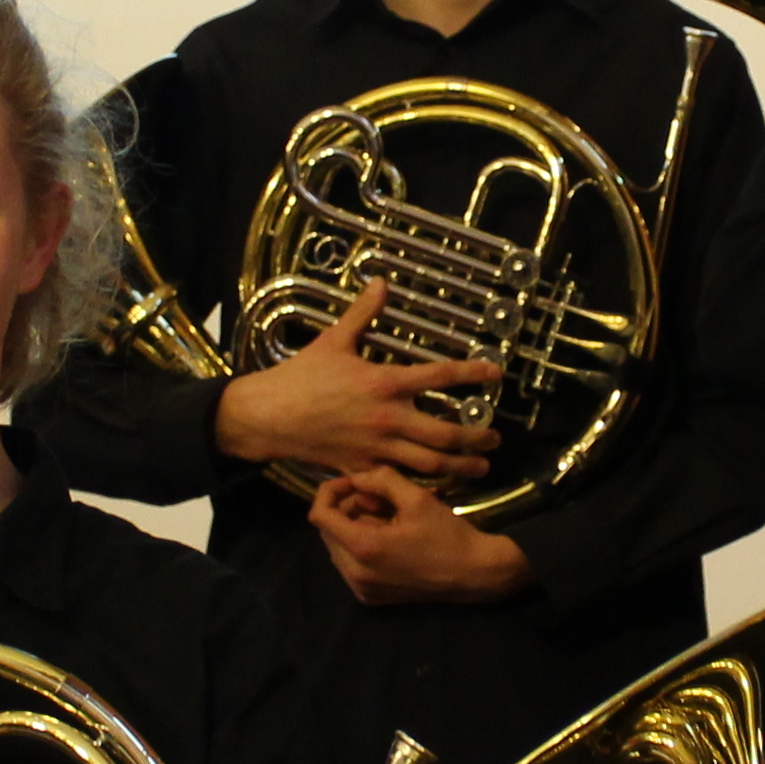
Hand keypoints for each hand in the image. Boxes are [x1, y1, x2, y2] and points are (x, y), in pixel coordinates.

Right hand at [214, 279, 504, 483]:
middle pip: (445, 432)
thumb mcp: (335, 340)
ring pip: (429, 463)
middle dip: (476, 437)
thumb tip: (381, 282)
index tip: (495, 374)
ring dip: (460, 465)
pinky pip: (400, 478)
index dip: (472, 374)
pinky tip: (440, 482)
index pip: (439, 376)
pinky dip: (424, 481)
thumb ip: (363, 313)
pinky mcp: (362, 466)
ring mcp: (376, 446)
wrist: (269, 415)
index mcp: (385, 382)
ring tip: (481, 465)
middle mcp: (387, 417)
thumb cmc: (301, 376)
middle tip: (495, 437)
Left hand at [310, 467, 532, 606]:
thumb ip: (380, 480)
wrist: (474, 574)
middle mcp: (355, 573)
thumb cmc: (447, 534)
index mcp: (363, 547)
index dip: (330, 492)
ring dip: (352, 528)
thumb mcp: (416, 498)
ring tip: (384, 518)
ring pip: (337, 547)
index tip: (354, 483)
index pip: (319, 515)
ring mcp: (361, 588)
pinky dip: (360, 547)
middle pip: (327, 531)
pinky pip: (350, 565)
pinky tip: (387, 539)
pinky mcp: (370, 597)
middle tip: (376, 499)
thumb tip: (357, 478)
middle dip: (345, 509)